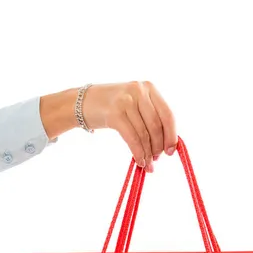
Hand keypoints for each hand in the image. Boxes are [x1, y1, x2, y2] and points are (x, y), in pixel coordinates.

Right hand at [40, 81, 176, 172]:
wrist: (81, 102)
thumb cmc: (113, 106)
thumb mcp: (135, 103)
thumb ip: (152, 117)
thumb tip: (168, 144)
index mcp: (149, 87)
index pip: (168, 114)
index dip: (172, 135)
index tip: (171, 151)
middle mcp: (139, 91)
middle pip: (157, 126)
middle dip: (158, 146)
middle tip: (157, 160)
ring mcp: (126, 101)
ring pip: (144, 134)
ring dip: (148, 153)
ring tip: (147, 164)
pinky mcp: (114, 113)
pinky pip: (132, 138)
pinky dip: (138, 152)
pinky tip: (139, 161)